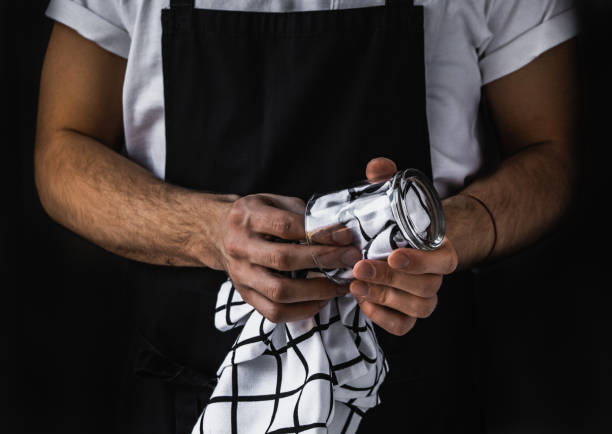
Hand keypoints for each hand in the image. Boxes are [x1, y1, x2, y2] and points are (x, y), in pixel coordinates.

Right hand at [218, 193, 360, 322]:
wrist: (218, 232)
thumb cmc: (255, 215)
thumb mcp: (274, 201)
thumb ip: (302, 214)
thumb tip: (338, 233)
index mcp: (247, 217)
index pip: (285, 226)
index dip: (318, 233)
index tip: (345, 237)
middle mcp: (240, 247)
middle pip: (283, 259)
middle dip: (323, 261)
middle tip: (350, 261)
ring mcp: (241, 274)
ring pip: (278, 291)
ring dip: (315, 291)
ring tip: (339, 286)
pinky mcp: (245, 295)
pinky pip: (273, 312)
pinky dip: (301, 311)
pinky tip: (320, 302)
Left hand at [349, 158, 457, 335]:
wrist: (397, 245)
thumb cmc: (395, 224)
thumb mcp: (391, 199)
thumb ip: (385, 180)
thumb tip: (377, 166)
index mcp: (440, 249)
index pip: (444, 261)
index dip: (421, 262)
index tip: (393, 255)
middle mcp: (436, 277)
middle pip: (425, 288)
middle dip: (390, 280)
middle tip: (360, 267)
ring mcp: (423, 298)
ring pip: (417, 308)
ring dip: (384, 297)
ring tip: (356, 284)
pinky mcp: (407, 314)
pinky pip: (403, 326)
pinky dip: (383, 318)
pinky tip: (363, 301)